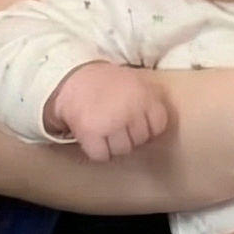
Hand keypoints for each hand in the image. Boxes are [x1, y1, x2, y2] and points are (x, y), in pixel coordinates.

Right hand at [45, 63, 170, 160]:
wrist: (73, 77)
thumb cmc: (107, 82)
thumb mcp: (137, 81)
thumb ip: (151, 99)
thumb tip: (159, 127)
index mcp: (145, 95)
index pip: (158, 126)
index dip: (147, 128)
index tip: (137, 124)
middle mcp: (130, 109)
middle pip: (140, 141)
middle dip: (129, 136)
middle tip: (117, 125)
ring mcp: (111, 122)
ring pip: (122, 150)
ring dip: (113, 145)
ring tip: (105, 131)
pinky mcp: (90, 132)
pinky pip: (102, 155)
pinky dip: (97, 151)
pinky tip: (94, 138)